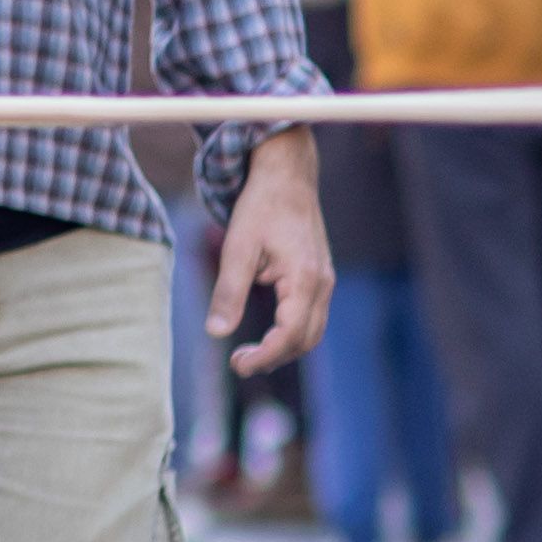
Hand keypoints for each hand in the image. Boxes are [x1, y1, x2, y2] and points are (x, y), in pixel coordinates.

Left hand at [211, 130, 333, 374]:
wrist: (286, 176)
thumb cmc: (261, 207)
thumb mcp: (237, 248)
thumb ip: (228, 292)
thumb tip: (216, 333)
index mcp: (305, 279)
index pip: (291, 335)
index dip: (265, 356)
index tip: (237, 365)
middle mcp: (322, 284)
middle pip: (306, 340)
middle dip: (274, 357)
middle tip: (238, 362)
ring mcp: (325, 281)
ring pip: (312, 331)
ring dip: (283, 348)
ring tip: (249, 353)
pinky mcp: (319, 278)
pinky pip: (311, 316)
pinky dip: (290, 332)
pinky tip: (265, 332)